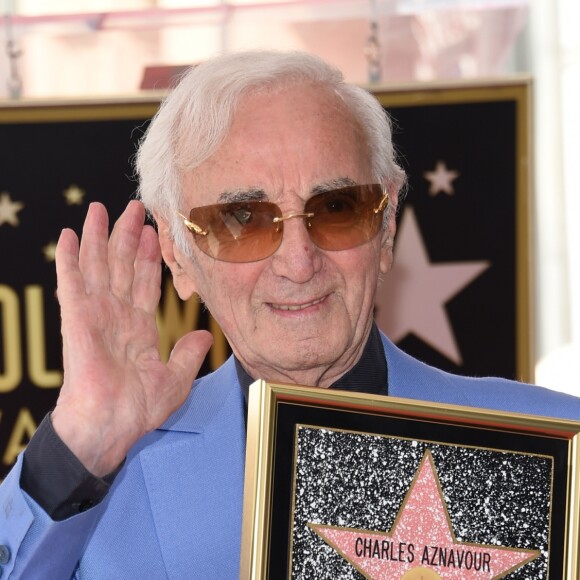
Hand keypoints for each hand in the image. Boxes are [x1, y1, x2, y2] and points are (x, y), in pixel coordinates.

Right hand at [51, 201, 212, 476]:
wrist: (109, 426)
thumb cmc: (136, 409)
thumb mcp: (174, 379)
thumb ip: (189, 354)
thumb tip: (205, 336)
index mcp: (139, 327)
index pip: (146, 282)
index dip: (151, 258)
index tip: (156, 233)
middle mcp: (117, 315)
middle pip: (124, 265)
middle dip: (129, 236)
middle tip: (134, 207)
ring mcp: (96, 314)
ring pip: (98, 265)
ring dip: (99, 236)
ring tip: (100, 208)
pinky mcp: (76, 318)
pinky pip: (72, 282)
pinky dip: (69, 258)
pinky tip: (68, 234)